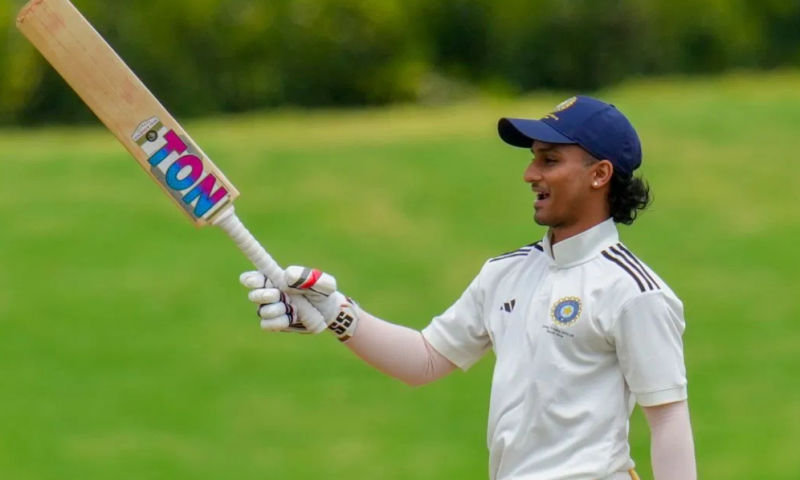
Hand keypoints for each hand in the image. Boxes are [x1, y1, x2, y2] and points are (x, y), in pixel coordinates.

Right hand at [240, 267, 360, 341]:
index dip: (251, 279)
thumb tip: (287, 277)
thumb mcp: (322, 283)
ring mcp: (271, 310)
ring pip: (262, 311)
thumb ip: (307, 277)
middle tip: (278, 295)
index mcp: (275, 279)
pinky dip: (278, 322)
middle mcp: (269, 293)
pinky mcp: (275, 324)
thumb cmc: (323, 293)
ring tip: (292, 308)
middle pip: (254, 295)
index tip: (259, 281)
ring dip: (277, 310)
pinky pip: (266, 325)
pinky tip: (290, 318)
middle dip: (265, 295)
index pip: (252, 278)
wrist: (327, 313)